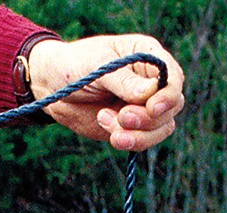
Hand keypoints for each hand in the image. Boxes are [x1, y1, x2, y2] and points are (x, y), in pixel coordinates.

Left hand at [28, 35, 184, 150]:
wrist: (53, 89)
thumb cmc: (76, 66)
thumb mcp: (99, 66)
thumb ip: (124, 81)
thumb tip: (151, 93)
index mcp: (148, 57)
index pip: (173, 78)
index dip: (168, 95)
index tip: (153, 108)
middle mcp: (151, 83)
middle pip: (171, 107)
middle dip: (148, 118)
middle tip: (123, 117)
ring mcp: (143, 107)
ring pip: (161, 129)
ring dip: (139, 135)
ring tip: (107, 124)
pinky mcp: (132, 128)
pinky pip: (143, 141)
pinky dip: (128, 141)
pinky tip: (107, 129)